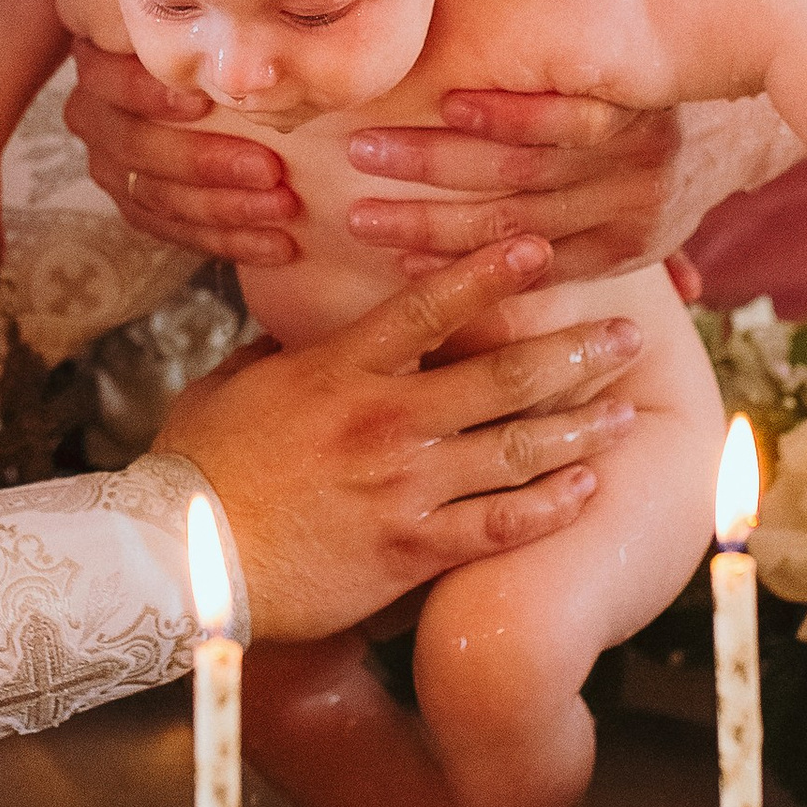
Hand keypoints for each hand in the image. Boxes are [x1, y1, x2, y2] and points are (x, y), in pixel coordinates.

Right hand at [64, 37, 301, 267]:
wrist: (197, 78)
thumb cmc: (205, 42)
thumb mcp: (195, 21)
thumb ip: (204, 27)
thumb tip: (242, 30)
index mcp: (100, 63)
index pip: (115, 81)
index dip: (152, 94)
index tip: (203, 102)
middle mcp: (94, 116)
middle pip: (139, 147)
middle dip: (206, 163)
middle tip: (270, 170)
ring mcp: (111, 166)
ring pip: (159, 198)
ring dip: (227, 209)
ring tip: (283, 208)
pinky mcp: (135, 205)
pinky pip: (176, 232)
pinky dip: (228, 241)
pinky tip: (276, 244)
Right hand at [162, 239, 644, 639]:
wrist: (179, 561)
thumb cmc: (197, 469)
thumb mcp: (228, 386)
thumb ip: (277, 355)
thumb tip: (291, 333)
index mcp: (340, 368)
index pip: (430, 305)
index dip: (492, 272)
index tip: (540, 245)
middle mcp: (384, 420)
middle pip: (503, 374)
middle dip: (576, 352)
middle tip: (627, 336)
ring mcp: (402, 486)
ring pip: (517, 449)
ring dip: (581, 428)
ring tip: (627, 412)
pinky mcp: (409, 550)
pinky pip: (498, 525)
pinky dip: (549, 506)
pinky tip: (585, 489)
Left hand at [339, 92, 802, 286]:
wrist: (741, 123)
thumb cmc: (645, 48)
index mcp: (636, 99)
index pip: (569, 115)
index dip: (505, 112)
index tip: (440, 101)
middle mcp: (640, 164)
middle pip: (528, 175)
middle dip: (436, 166)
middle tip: (360, 151)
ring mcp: (635, 215)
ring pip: (521, 232)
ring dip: (434, 228)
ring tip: (361, 216)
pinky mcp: (627, 254)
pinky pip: (539, 273)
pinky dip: (473, 271)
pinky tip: (410, 261)